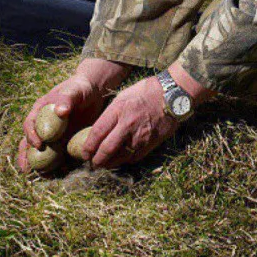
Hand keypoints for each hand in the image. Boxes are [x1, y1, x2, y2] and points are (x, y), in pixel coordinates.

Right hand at [16, 58, 129, 171]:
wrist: (93, 93)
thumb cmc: (80, 88)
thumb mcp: (74, 91)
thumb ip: (67, 99)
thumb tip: (60, 111)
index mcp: (40, 110)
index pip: (30, 124)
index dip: (31, 135)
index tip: (38, 145)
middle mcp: (44, 124)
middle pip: (30, 141)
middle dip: (26, 156)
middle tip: (26, 170)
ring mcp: (53, 135)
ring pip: (42, 151)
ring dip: (39, 163)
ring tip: (41, 176)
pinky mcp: (64, 142)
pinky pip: (58, 155)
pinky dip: (57, 164)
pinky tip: (59, 173)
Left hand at [81, 62, 214, 167]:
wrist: (172, 94)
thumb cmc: (145, 92)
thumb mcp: (123, 97)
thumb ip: (111, 114)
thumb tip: (100, 130)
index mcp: (118, 110)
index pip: (98, 133)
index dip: (88, 146)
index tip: (84, 153)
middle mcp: (128, 125)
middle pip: (107, 149)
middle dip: (96, 160)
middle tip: (92, 163)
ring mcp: (140, 136)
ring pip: (120, 157)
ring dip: (109, 163)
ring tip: (104, 164)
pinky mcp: (151, 143)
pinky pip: (134, 157)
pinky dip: (124, 161)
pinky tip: (120, 160)